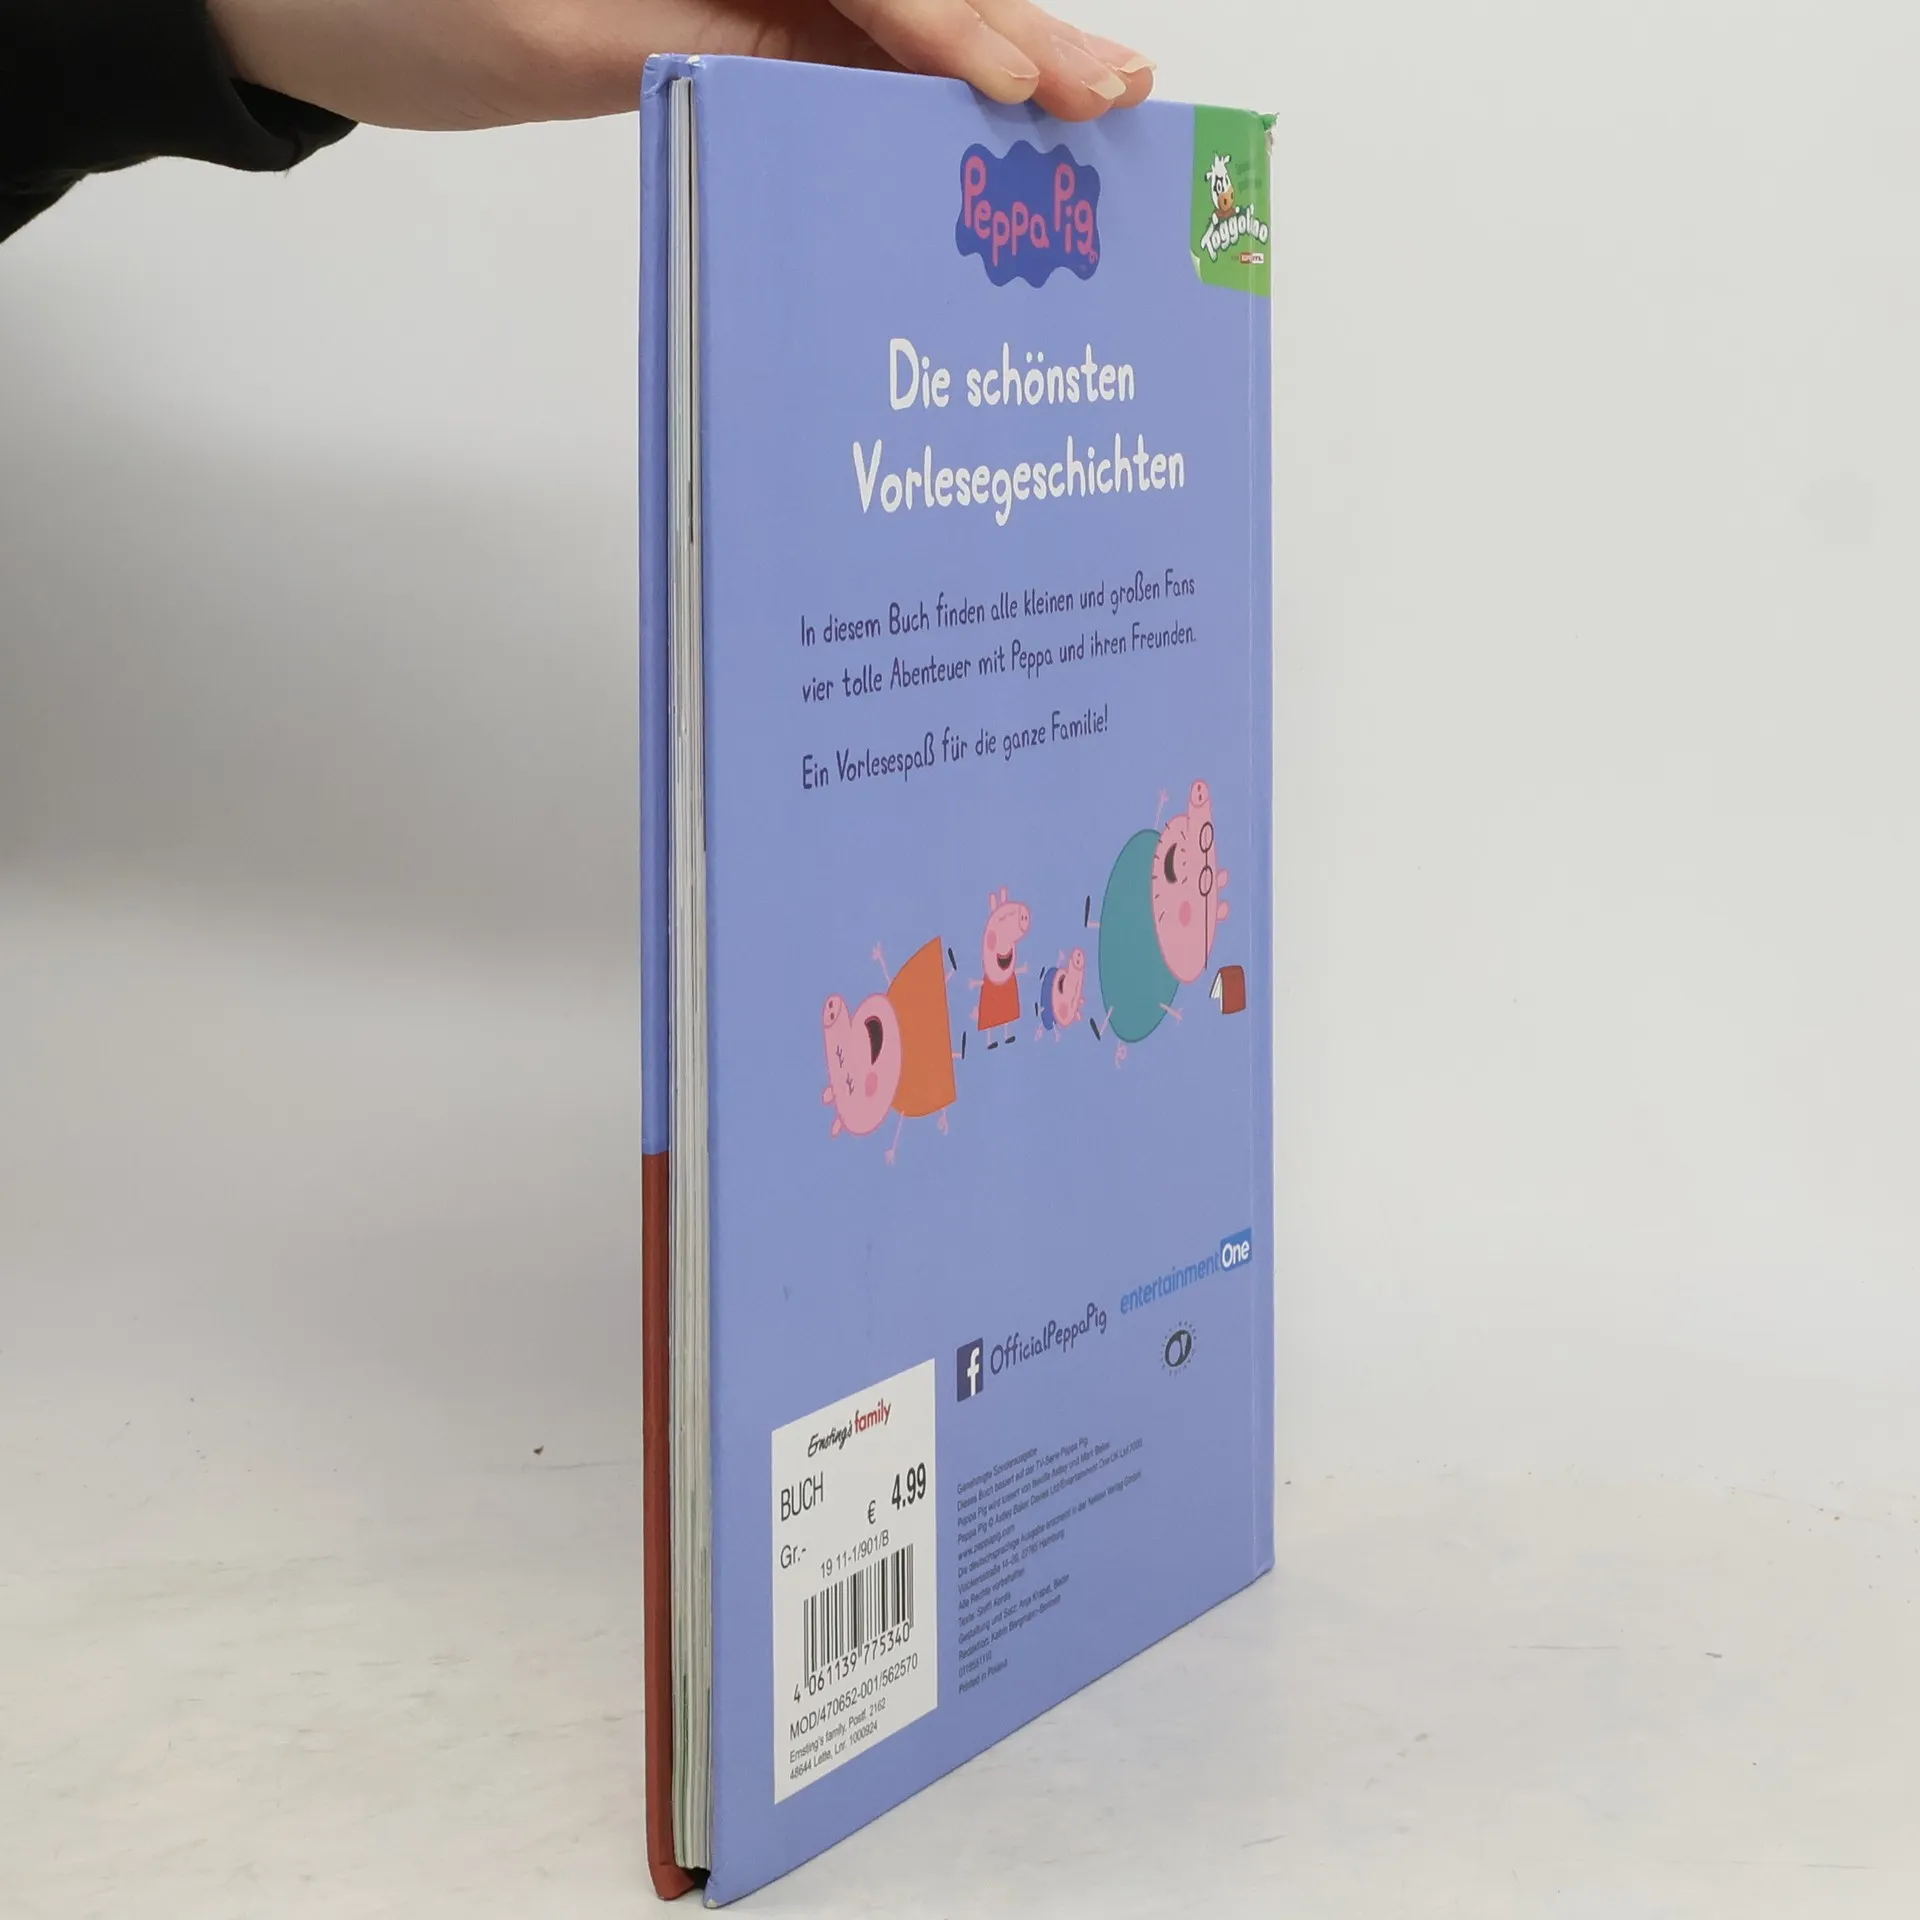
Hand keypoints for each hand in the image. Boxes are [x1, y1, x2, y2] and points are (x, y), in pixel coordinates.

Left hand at [208, 0, 1154, 132]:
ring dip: (980, 55)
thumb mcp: (555, 33)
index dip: (946, 18)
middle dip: (1009, 22)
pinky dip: (901, 86)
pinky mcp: (714, 11)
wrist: (298, 3)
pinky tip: (966, 121)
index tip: (1020, 84)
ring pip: (878, 11)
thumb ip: (709, 38)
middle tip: (1116, 89)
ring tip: (1082, 101)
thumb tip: (854, 60)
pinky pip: (830, 45)